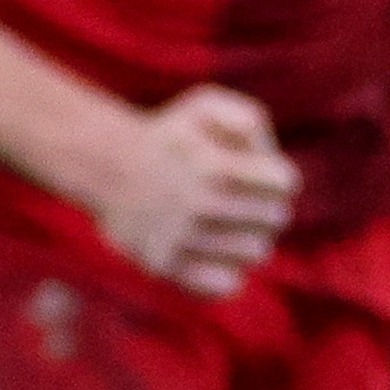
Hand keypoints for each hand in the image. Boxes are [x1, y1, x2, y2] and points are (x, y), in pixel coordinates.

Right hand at [84, 85, 296, 297]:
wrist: (104, 164)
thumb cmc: (168, 134)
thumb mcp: (206, 105)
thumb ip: (250, 120)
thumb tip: (270, 164)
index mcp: (215, 166)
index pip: (285, 184)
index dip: (274, 176)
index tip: (255, 172)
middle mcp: (199, 206)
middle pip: (276, 219)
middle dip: (262, 204)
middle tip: (236, 196)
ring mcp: (180, 239)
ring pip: (257, 252)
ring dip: (246, 236)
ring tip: (224, 221)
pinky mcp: (164, 266)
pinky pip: (226, 284)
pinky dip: (226, 271)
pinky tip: (211, 250)